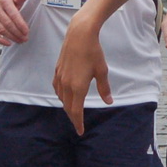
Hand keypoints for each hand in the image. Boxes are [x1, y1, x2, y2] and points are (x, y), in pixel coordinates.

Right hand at [0, 0, 31, 45]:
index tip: (26, 31)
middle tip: (25, 38)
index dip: (20, 24)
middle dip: (17, 33)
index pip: (13, 14)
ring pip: (1, 30)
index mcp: (4, 2)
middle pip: (7, 24)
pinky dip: (0, 40)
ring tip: (20, 41)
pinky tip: (8, 43)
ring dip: (12, 37)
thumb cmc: (5, 2)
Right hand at [53, 9, 111, 133]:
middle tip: (78, 124)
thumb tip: (109, 101)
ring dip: (67, 106)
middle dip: (73, 117)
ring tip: (73, 110)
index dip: (78, 123)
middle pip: (67, 107)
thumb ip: (104, 88)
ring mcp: (60, 77)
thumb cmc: (93, 52)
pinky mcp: (57, 70)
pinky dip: (61, 95)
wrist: (79, 35)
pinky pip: (57, 88)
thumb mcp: (102, 71)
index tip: (80, 131)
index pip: (76, 111)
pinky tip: (65, 94)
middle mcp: (66, 84)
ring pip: (61, 98)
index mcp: (78, 87)